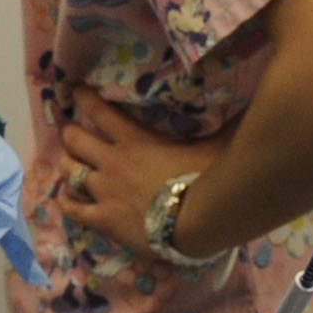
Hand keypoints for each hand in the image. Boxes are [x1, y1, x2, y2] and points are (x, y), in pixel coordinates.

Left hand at [57, 93, 231, 262]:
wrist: (196, 222)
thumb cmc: (206, 179)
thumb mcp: (216, 144)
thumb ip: (224, 121)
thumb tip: (248, 100)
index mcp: (133, 139)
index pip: (99, 110)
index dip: (82, 97)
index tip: (74, 90)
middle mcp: (111, 161)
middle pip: (75, 140)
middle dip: (71, 134)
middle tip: (72, 133)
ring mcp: (103, 192)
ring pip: (69, 171)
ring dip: (66, 164)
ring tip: (67, 162)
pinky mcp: (103, 220)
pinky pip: (73, 209)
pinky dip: (66, 200)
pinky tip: (64, 197)